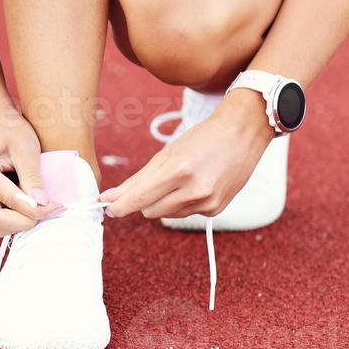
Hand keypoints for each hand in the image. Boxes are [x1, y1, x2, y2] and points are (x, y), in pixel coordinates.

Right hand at [0, 95, 61, 237]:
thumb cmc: (9, 127)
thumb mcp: (26, 147)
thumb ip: (33, 177)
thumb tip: (42, 205)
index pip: (9, 201)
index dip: (36, 209)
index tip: (58, 206)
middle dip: (25, 222)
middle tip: (48, 211)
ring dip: (17, 224)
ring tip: (38, 207)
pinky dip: (11, 219)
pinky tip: (27, 205)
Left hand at [101, 90, 273, 218]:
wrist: (243, 134)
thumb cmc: (202, 138)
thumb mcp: (166, 153)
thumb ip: (137, 180)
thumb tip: (109, 198)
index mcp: (179, 170)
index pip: (139, 199)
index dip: (119, 205)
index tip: (105, 206)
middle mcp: (195, 190)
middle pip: (149, 211)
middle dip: (142, 201)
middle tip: (151, 182)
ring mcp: (207, 202)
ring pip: (165, 214)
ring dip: (162, 201)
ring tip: (179, 179)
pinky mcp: (216, 209)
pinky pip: (184, 214)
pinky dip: (181, 203)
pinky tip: (194, 185)